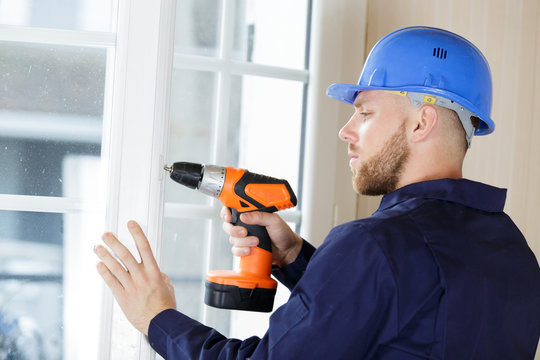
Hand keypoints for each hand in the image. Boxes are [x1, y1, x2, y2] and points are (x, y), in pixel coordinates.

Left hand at [94, 221, 175, 335]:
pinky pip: (111, 282)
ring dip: (105, 255)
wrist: (160, 323)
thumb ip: (160, 275)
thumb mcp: (167, 285)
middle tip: (106, 234)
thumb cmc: (165, 306)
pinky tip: (99, 265)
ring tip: (98, 247)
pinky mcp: (122, 297)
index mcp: (154, 272)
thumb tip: (155, 270)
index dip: (137, 234)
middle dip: (114, 243)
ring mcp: (131, 286)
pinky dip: (104, 272)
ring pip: (115, 267)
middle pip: (125, 255)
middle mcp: (141, 277)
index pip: (144, 247)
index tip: (131, 224)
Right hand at [221, 208, 302, 266]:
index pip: (232, 210)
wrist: (287, 250)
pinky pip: (235, 250)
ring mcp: (244, 237)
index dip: (226, 212)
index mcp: (250, 214)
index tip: (228, 217)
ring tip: (256, 242)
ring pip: (232, 239)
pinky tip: (250, 250)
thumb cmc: (282, 233)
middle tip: (245, 232)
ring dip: (242, 242)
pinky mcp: (244, 248)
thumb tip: (244, 216)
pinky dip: (241, 251)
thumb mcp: (274, 221)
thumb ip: (260, 216)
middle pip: (228, 226)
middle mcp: (244, 225)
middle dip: (234, 230)